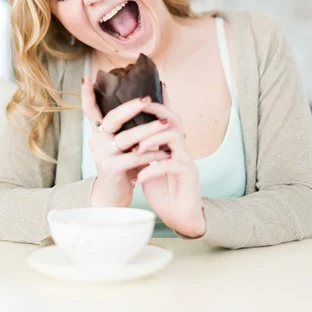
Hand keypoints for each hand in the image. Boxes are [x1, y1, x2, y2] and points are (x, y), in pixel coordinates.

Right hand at [81, 77, 170, 207]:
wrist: (114, 195)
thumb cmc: (123, 164)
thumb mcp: (126, 142)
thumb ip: (132, 122)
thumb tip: (153, 96)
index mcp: (99, 131)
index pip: (90, 110)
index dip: (87, 94)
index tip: (87, 77)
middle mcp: (97, 140)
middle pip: (112, 118)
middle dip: (131, 107)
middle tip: (148, 99)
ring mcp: (102, 154)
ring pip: (127, 138)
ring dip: (149, 130)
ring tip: (167, 123)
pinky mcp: (111, 168)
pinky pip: (135, 157)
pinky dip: (153, 153)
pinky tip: (166, 151)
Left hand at [136, 84, 205, 237]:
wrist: (180, 217)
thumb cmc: (164, 192)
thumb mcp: (147, 167)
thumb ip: (141, 153)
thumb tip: (123, 139)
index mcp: (171, 146)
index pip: (166, 118)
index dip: (158, 103)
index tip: (143, 94)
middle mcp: (181, 149)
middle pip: (174, 119)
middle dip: (155, 112)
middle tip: (138, 112)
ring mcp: (187, 160)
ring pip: (173, 136)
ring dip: (151, 140)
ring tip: (136, 151)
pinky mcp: (188, 175)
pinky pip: (170, 164)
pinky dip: (151, 170)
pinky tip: (138, 178)